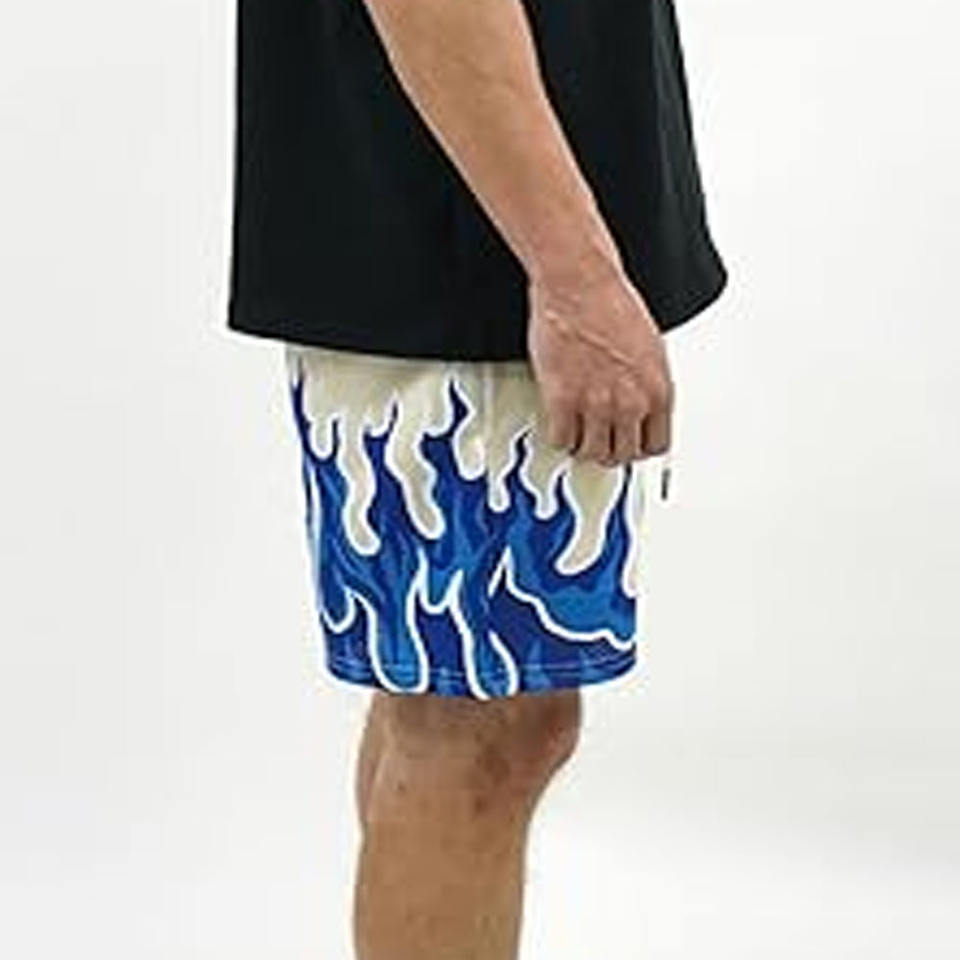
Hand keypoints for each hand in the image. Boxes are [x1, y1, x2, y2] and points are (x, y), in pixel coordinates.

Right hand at [526, 264, 673, 465]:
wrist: (580, 285)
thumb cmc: (612, 304)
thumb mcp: (649, 348)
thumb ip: (644, 385)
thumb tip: (636, 405)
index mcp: (658, 390)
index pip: (655, 445)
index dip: (638, 446)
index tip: (626, 441)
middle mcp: (631, 403)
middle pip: (623, 454)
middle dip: (610, 448)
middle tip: (598, 438)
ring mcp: (596, 404)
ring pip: (591, 453)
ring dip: (582, 446)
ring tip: (577, 432)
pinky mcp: (563, 400)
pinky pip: (561, 440)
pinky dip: (559, 435)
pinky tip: (559, 422)